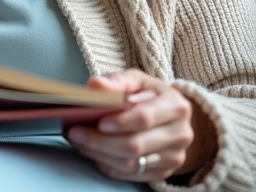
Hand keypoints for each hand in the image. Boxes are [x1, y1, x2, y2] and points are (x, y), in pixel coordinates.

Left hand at [66, 68, 215, 182]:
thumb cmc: (151, 96)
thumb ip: (116, 81)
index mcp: (176, 106)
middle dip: (100, 141)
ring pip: (131, 163)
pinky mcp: (164, 172)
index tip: (98, 122)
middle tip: (76, 133)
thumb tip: (95, 85)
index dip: (120, 122)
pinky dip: (107, 164)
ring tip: (79, 142)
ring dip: (99, 154)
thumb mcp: (137, 80)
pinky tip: (93, 153)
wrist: (173, 118)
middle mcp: (180, 133)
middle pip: (135, 145)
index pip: (145, 118)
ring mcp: (174, 156)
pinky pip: (130, 174)